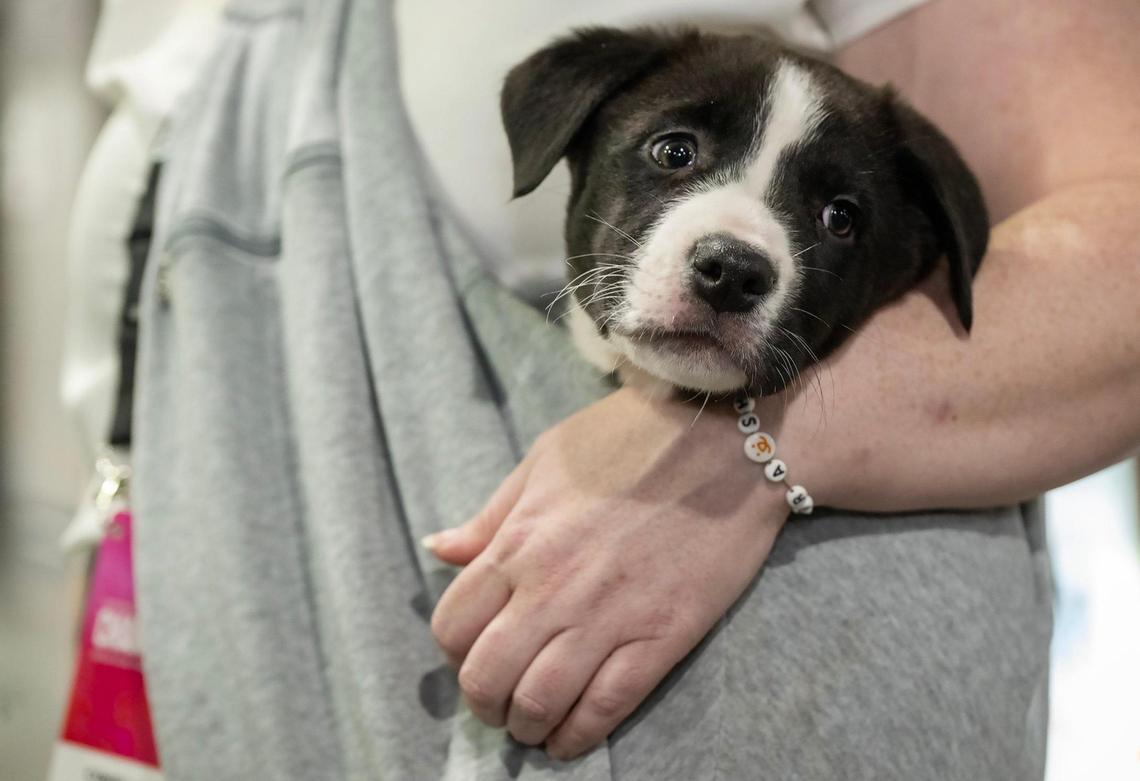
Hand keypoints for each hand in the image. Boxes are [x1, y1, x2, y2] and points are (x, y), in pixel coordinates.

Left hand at [425, 387, 788, 759]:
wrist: (727, 444)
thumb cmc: (632, 439)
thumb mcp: (546, 459)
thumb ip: (491, 515)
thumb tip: (438, 548)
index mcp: (519, 542)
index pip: (453, 625)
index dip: (453, 653)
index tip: (473, 654)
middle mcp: (553, 588)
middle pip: (487, 677)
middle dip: (484, 702)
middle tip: (500, 702)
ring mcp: (608, 616)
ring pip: (541, 702)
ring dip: (527, 726)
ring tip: (533, 725)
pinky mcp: (661, 636)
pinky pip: (606, 706)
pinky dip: (580, 736)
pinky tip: (571, 740)